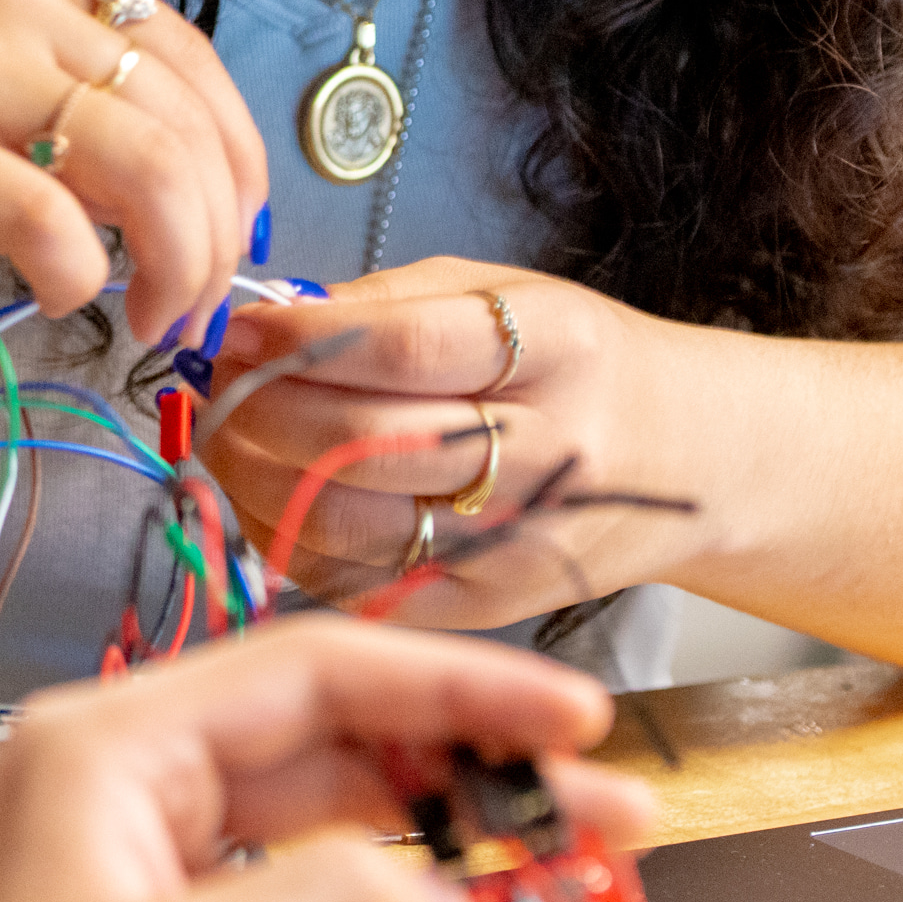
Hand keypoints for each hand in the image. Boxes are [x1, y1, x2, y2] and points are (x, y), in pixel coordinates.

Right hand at [0, 0, 267, 338]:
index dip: (238, 165)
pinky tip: (57, 299)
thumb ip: (44, 78)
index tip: (225, 241)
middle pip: (193, 122)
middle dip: (219, 236)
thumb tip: (148, 181)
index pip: (199, 62)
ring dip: (177, 267)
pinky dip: (81, 274)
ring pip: (151, 167)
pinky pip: (50, 221)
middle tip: (189, 313)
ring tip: (146, 322)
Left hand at [202, 261, 711, 629]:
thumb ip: (385, 304)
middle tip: (216, 381)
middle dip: (257, 411)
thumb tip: (267, 319)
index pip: (404, 350)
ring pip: (342, 523)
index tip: (242, 325)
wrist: (686, 462)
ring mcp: (515, 543)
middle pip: (361, 446)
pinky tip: (270, 491)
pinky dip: (286, 535)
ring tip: (228, 432)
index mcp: (558, 351)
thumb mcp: (505, 294)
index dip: (300, 340)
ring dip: (252, 476)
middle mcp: (547, 454)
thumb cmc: (582, 366)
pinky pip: (351, 581)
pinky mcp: (484, 607)